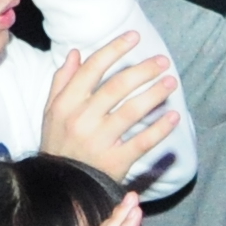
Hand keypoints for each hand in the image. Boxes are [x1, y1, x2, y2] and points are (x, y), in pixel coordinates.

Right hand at [38, 37, 179, 181]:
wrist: (59, 188)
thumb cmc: (58, 145)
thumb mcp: (51, 112)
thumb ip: (62, 82)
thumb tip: (76, 53)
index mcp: (66, 104)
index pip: (92, 69)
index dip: (115, 50)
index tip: (134, 37)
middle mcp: (82, 119)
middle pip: (117, 87)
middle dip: (143, 70)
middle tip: (162, 61)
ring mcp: (98, 141)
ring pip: (131, 111)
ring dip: (155, 94)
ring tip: (171, 82)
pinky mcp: (114, 162)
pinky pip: (142, 142)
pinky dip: (160, 129)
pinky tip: (174, 117)